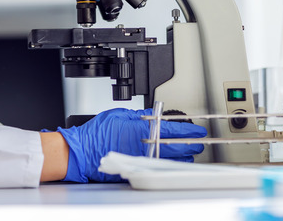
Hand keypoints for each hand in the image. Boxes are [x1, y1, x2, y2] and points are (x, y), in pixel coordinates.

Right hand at [57, 108, 206, 181]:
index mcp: (141, 131)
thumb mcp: (118, 115)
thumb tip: (151, 115)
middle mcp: (144, 147)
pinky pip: (157, 166)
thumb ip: (138, 115)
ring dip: (182, 157)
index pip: (172, 131)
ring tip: (189, 153)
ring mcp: (141, 160)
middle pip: (175, 148)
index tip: (198, 131)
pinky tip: (171, 162)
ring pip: (169, 160)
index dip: (188, 131)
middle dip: (190, 146)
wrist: (83, 151)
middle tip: (199, 143)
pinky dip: (167, 163)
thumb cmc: (96, 133)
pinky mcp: (136, 168)